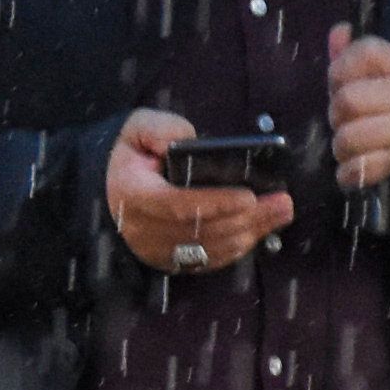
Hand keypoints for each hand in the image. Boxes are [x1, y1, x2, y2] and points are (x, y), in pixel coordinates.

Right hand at [103, 109, 295, 276]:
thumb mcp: (136, 129)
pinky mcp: (170, 261)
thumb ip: (160, 128)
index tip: (249, 196)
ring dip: (250, 233)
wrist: (107, 190)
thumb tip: (189, 137)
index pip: (177, 205)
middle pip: (201, 231)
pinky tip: (261, 231)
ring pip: (209, 249)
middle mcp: (143, 230)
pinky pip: (208, 260)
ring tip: (280, 213)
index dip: (215, 204)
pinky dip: (237, 247)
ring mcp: (157, 251)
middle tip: (282, 203)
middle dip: (247, 219)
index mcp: (133, 195)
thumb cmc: (128, 156)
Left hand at [327, 28, 389, 191]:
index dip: (341, 70)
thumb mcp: (368, 73)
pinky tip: (351, 167)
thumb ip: (349, 52)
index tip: (342, 81)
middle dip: (338, 112)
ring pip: (348, 138)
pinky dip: (349, 172)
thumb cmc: (384, 100)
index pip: (363, 55)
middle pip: (347, 101)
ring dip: (341, 144)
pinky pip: (359, 169)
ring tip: (350, 142)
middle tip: (345, 118)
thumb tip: (339, 31)